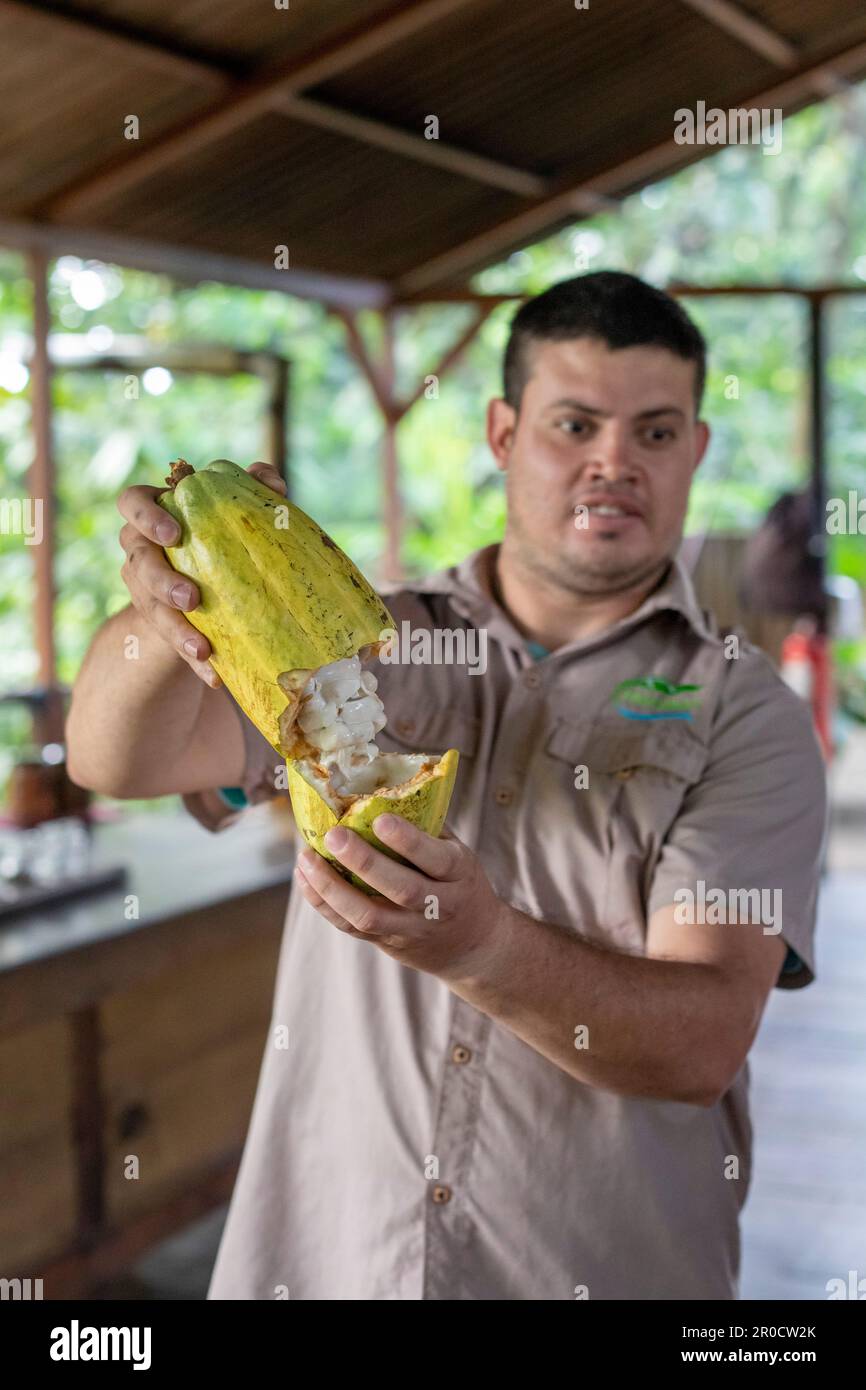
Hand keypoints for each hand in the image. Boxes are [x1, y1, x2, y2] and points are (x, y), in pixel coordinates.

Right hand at [117, 461, 286, 686]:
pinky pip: (171, 648)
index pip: (132, 502)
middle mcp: (140, 553)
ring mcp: (144, 592)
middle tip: (190, 598)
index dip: (146, 517)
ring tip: (202, 648)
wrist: (204, 593)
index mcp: (152, 517)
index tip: (174, 534)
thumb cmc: (220, 537)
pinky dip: (194, 663)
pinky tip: (214, 677)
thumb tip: (273, 483)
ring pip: (151, 610)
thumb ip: (250, 491)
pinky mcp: (159, 627)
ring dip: (176, 630)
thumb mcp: (232, 515)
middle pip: (138, 562)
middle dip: (161, 582)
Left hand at [292, 816, 510, 984]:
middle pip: (400, 888)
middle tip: (333, 835)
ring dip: (332, 887)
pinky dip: (324, 904)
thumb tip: (380, 788)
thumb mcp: (458, 853)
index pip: (436, 858)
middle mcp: (438, 905)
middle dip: (363, 861)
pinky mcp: (388, 942)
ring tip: (307, 858)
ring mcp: (411, 929)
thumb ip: (426, 827)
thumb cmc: (460, 884)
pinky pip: (351, 927)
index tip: (379, 819)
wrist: (474, 946)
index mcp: (459, 874)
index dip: (407, 841)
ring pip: (369, 915)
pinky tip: (305, 879)